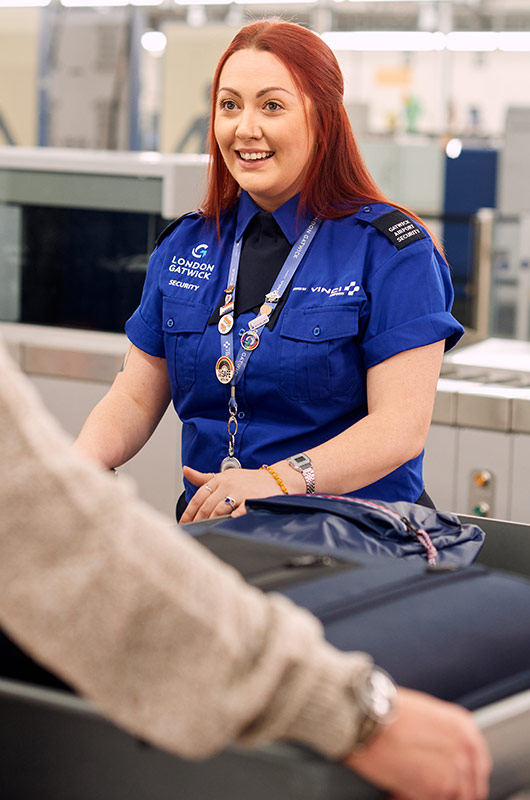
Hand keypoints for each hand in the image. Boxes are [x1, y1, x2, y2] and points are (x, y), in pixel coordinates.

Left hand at [180, 465, 282, 522]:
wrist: (275, 479)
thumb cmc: (249, 480)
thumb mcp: (225, 476)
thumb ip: (205, 477)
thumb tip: (186, 470)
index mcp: (220, 479)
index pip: (199, 495)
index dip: (189, 511)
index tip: (183, 522)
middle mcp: (228, 484)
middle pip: (207, 505)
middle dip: (197, 519)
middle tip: (192, 529)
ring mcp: (239, 492)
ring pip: (218, 509)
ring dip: (209, 521)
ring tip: (204, 529)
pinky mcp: (251, 500)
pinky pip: (238, 511)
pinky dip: (231, 518)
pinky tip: (225, 524)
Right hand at [344, 688, 491, 799]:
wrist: (367, 715)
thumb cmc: (386, 710)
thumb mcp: (425, 712)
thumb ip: (442, 736)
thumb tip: (439, 755)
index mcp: (464, 727)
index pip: (479, 766)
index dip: (465, 779)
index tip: (453, 785)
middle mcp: (466, 748)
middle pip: (471, 789)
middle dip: (449, 792)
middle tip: (428, 789)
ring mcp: (455, 770)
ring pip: (451, 798)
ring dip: (430, 796)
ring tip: (406, 787)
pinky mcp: (437, 788)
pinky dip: (410, 798)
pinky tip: (396, 789)